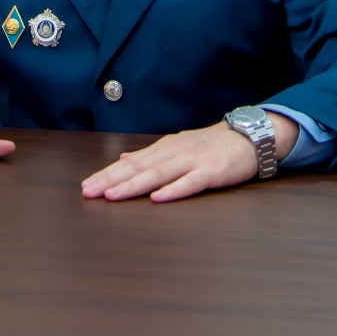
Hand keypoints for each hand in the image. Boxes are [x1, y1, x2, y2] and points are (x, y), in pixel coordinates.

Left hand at [80, 112, 297, 202]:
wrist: (249, 136)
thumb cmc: (212, 146)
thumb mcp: (178, 147)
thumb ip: (151, 156)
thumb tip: (122, 159)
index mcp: (165, 148)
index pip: (131, 163)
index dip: (108, 174)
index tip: (87, 185)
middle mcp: (175, 152)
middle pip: (139, 168)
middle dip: (112, 180)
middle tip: (89, 191)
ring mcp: (193, 161)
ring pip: (159, 174)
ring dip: (134, 185)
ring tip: (113, 195)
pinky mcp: (212, 171)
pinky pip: (191, 182)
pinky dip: (174, 190)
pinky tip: (158, 198)